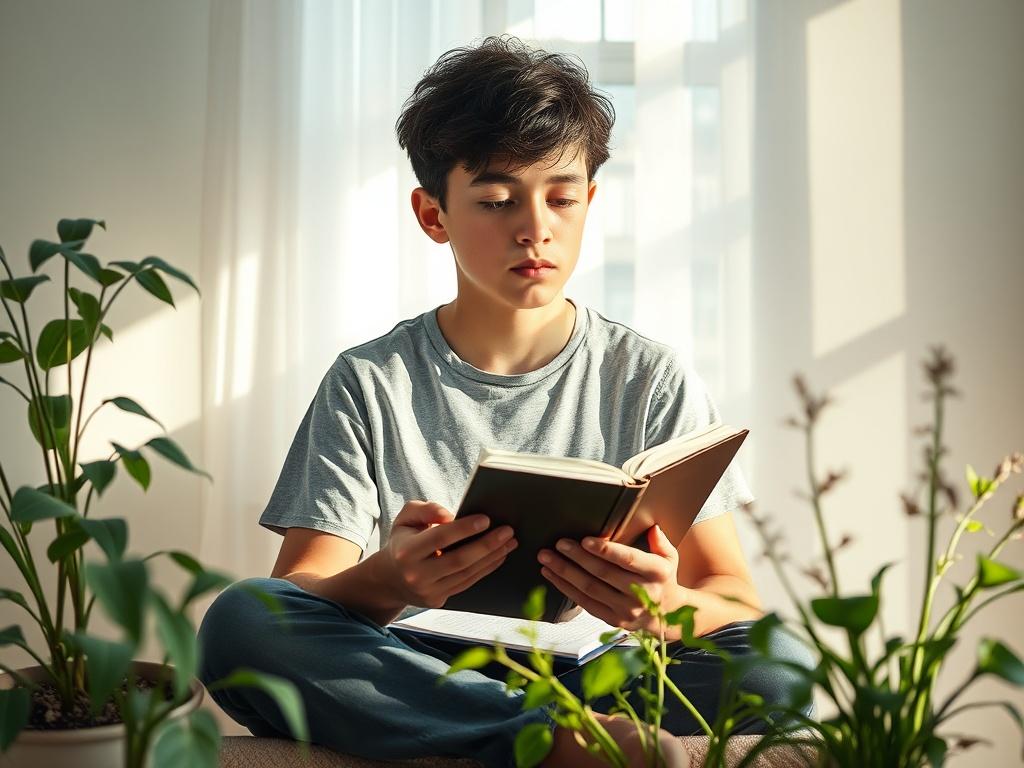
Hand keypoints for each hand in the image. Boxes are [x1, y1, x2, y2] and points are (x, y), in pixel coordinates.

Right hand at [379, 500, 516, 608]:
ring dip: (492, 557)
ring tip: (510, 542)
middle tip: (508, 530)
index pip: (440, 538)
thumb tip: (449, 516)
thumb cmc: (403, 541)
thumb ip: (425, 509)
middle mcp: (416, 575)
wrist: (390, 578)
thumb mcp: (406, 518)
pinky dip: (486, 569)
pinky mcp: (438, 600)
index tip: (487, 518)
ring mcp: (428, 591)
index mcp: (406, 551)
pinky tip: (499, 556)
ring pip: (467, 573)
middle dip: (487, 544)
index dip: (465, 528)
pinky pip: (467, 583)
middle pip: (458, 559)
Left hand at [537, 524, 681, 633]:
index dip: (606, 550)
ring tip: (547, 558)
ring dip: (565, 572)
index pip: (629, 559)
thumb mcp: (670, 558)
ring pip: (590, 589)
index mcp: (656, 573)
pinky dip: (566, 588)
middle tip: (559, 544)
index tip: (585, 540)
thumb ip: (660, 541)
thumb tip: (651, 527)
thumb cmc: (663, 580)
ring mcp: (626, 609)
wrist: (668, 616)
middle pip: (603, 573)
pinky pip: (585, 603)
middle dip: (577, 557)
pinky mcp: (613, 619)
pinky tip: (552, 575)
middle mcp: (641, 593)